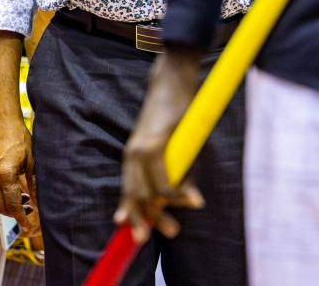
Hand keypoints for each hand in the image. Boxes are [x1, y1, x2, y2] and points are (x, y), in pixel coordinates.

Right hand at [0, 111, 38, 234]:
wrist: (1, 121)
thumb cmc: (19, 137)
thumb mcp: (32, 160)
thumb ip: (35, 183)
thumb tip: (40, 202)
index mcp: (4, 175)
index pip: (12, 204)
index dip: (20, 217)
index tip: (28, 226)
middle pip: (0, 207)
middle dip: (14, 214)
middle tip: (30, 211)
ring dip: (7, 207)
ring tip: (25, 202)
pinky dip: (1, 198)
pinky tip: (14, 192)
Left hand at [115, 48, 205, 242]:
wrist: (171, 80)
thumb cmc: (174, 113)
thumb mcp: (173, 146)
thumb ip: (178, 171)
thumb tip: (189, 200)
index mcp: (133, 155)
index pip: (129, 190)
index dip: (129, 213)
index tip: (134, 235)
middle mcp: (133, 154)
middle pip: (135, 195)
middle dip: (144, 221)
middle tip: (153, 239)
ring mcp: (143, 148)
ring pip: (146, 191)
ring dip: (161, 212)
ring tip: (173, 229)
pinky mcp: (156, 141)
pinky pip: (163, 176)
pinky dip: (174, 193)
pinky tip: (187, 201)